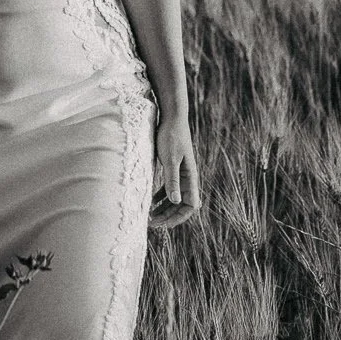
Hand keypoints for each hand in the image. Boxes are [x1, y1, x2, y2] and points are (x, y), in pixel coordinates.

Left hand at [151, 110, 201, 229]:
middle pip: (181, 205)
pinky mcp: (172, 167)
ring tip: (149, 215)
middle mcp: (187, 178)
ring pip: (174, 198)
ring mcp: (180, 173)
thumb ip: (172, 179)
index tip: (162, 222)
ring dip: (164, 208)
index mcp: (190, 177)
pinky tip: (150, 200)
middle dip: (168, 216)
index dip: (178, 217)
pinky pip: (168, 188)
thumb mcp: (170, 158)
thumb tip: (175, 201)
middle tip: (151, 223)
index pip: (190, 205)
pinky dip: (160, 197)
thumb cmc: (171, 136)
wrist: (171, 117)